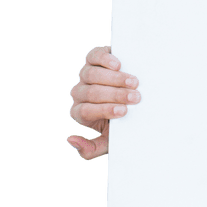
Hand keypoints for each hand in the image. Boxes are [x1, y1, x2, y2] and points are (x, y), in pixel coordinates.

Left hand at [66, 45, 141, 159]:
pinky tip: (118, 65)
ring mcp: (85, 75)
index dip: (105, 110)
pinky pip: (94, 56)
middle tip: (135, 97)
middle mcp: (80, 93)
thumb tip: (71, 140)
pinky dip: (106, 59)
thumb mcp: (107, 142)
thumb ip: (91, 149)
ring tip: (134, 82)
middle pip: (92, 92)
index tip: (123, 111)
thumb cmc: (119, 124)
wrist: (129, 101)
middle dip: (116, 95)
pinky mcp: (93, 58)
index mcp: (80, 113)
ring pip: (92, 74)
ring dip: (115, 79)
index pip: (86, 111)